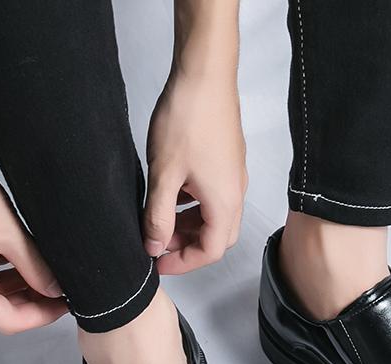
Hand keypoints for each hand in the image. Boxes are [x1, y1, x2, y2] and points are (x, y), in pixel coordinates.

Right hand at [0, 160, 67, 333]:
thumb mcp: (11, 236)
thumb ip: (37, 269)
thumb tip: (54, 289)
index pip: (11, 322)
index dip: (42, 316)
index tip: (63, 306)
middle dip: (32, 303)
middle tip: (57, 291)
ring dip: (18, 289)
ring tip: (43, 275)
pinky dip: (2, 276)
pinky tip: (20, 263)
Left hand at [143, 71, 247, 274]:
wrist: (206, 74)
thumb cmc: (188, 119)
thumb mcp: (164, 175)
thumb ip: (158, 217)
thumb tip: (154, 248)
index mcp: (224, 203)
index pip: (210, 252)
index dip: (183, 263)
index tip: (157, 262)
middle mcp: (236, 195)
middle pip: (217, 238)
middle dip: (187, 247)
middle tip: (158, 245)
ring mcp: (234, 178)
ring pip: (215, 218)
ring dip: (190, 227)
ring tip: (160, 222)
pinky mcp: (228, 163)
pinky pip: (215, 198)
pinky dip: (194, 207)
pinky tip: (173, 195)